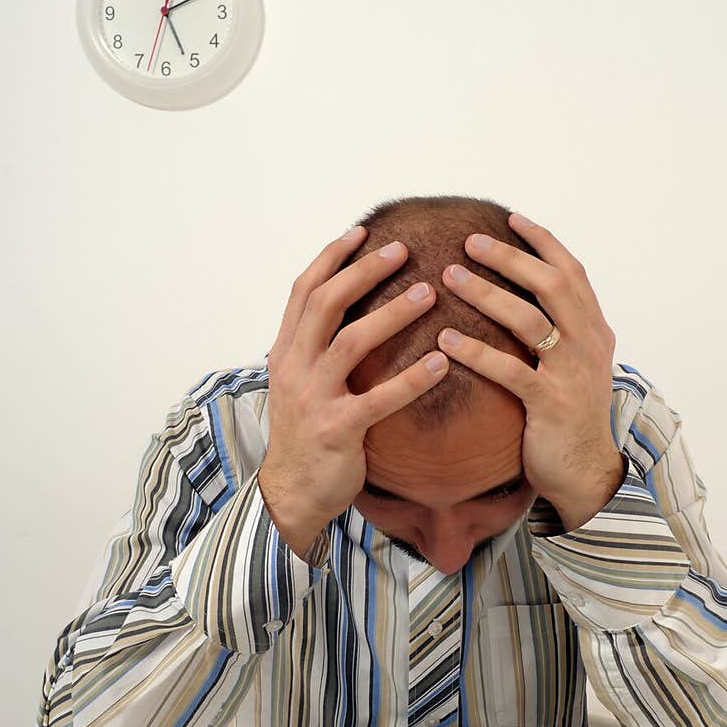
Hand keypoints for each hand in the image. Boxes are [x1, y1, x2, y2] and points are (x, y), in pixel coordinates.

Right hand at [258, 228, 447, 556]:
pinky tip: (441, 363)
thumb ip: (317, 350)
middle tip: (403, 249)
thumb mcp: (300, 385)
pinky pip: (378, 400)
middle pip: (325, 304)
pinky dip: (411, 379)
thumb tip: (346, 312)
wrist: (291, 495)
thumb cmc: (306, 438)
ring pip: (350, 342)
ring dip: (391, 313)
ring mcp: (313, 399)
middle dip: (363, 271)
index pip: (304, 291)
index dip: (332, 257)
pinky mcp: (337, 431)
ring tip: (429, 292)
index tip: (362, 232)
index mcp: (285, 353)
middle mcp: (294, 369)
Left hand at [435, 213, 623, 530]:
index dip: (542, 242)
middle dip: (510, 258)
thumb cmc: (568, 417)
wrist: (586, 473)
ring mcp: (571, 375)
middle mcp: (588, 345)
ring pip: (529, 321)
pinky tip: (445, 339)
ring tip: (449, 277)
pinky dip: (476, 352)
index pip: (572, 272)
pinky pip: (510, 371)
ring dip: (487, 294)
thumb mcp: (572, 366)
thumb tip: (523, 293)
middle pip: (551, 285)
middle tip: (470, 241)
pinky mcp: (550, 405)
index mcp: (594, 330)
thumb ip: (557, 330)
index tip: (510, 218)